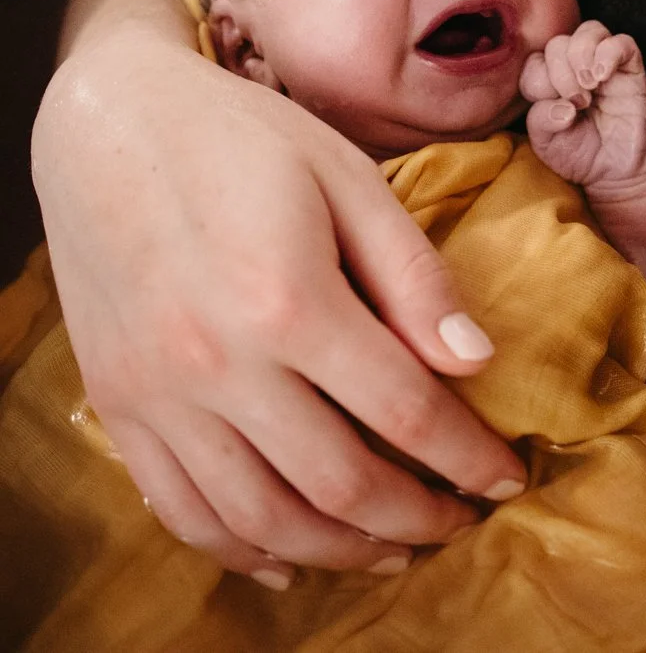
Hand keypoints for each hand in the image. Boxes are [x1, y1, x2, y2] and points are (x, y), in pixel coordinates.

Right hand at [32, 32, 525, 585]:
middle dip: (416, 516)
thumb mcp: (345, 175)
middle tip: (460, 522)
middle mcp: (217, 361)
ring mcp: (158, 392)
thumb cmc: (239, 137)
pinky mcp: (117, 403)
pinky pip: (182, 508)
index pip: (403, 410)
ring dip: (339, 550)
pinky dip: (241, 549)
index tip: (505, 475)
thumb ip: (411, 273)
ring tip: (393, 547)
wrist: (107, 122)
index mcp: (287, 297)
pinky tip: (288, 556)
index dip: (465, 455)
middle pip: (338, 483)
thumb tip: (475, 361)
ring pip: (261, 518)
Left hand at [519, 20, 645, 191]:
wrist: (618, 173)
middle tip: (577, 103)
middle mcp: (576, 67)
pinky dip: (609, 53)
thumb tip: (561, 106)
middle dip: (561, 74)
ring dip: (582, 56)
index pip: (534, 61)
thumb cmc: (581, 154)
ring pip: (589, 30)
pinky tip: (603, 77)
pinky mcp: (631, 69)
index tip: (555, 107)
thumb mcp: (548, 144)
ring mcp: (604, 65)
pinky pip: (622, 42)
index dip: (538, 81)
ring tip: (589, 86)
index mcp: (550, 80)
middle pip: (558, 43)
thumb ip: (541, 122)